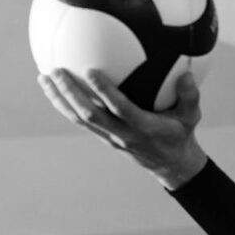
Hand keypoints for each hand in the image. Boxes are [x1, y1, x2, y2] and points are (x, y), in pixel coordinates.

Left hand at [37, 68, 207, 189]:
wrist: (170, 164)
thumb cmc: (181, 133)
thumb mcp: (192, 116)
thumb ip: (190, 96)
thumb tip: (188, 74)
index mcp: (142, 127)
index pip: (120, 108)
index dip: (104, 91)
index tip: (91, 71)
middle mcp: (121, 133)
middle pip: (90, 114)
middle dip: (71, 93)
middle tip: (56, 72)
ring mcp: (109, 136)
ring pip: (79, 118)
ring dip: (59, 99)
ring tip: (43, 78)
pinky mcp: (103, 136)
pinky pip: (80, 120)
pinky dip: (64, 105)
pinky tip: (53, 89)